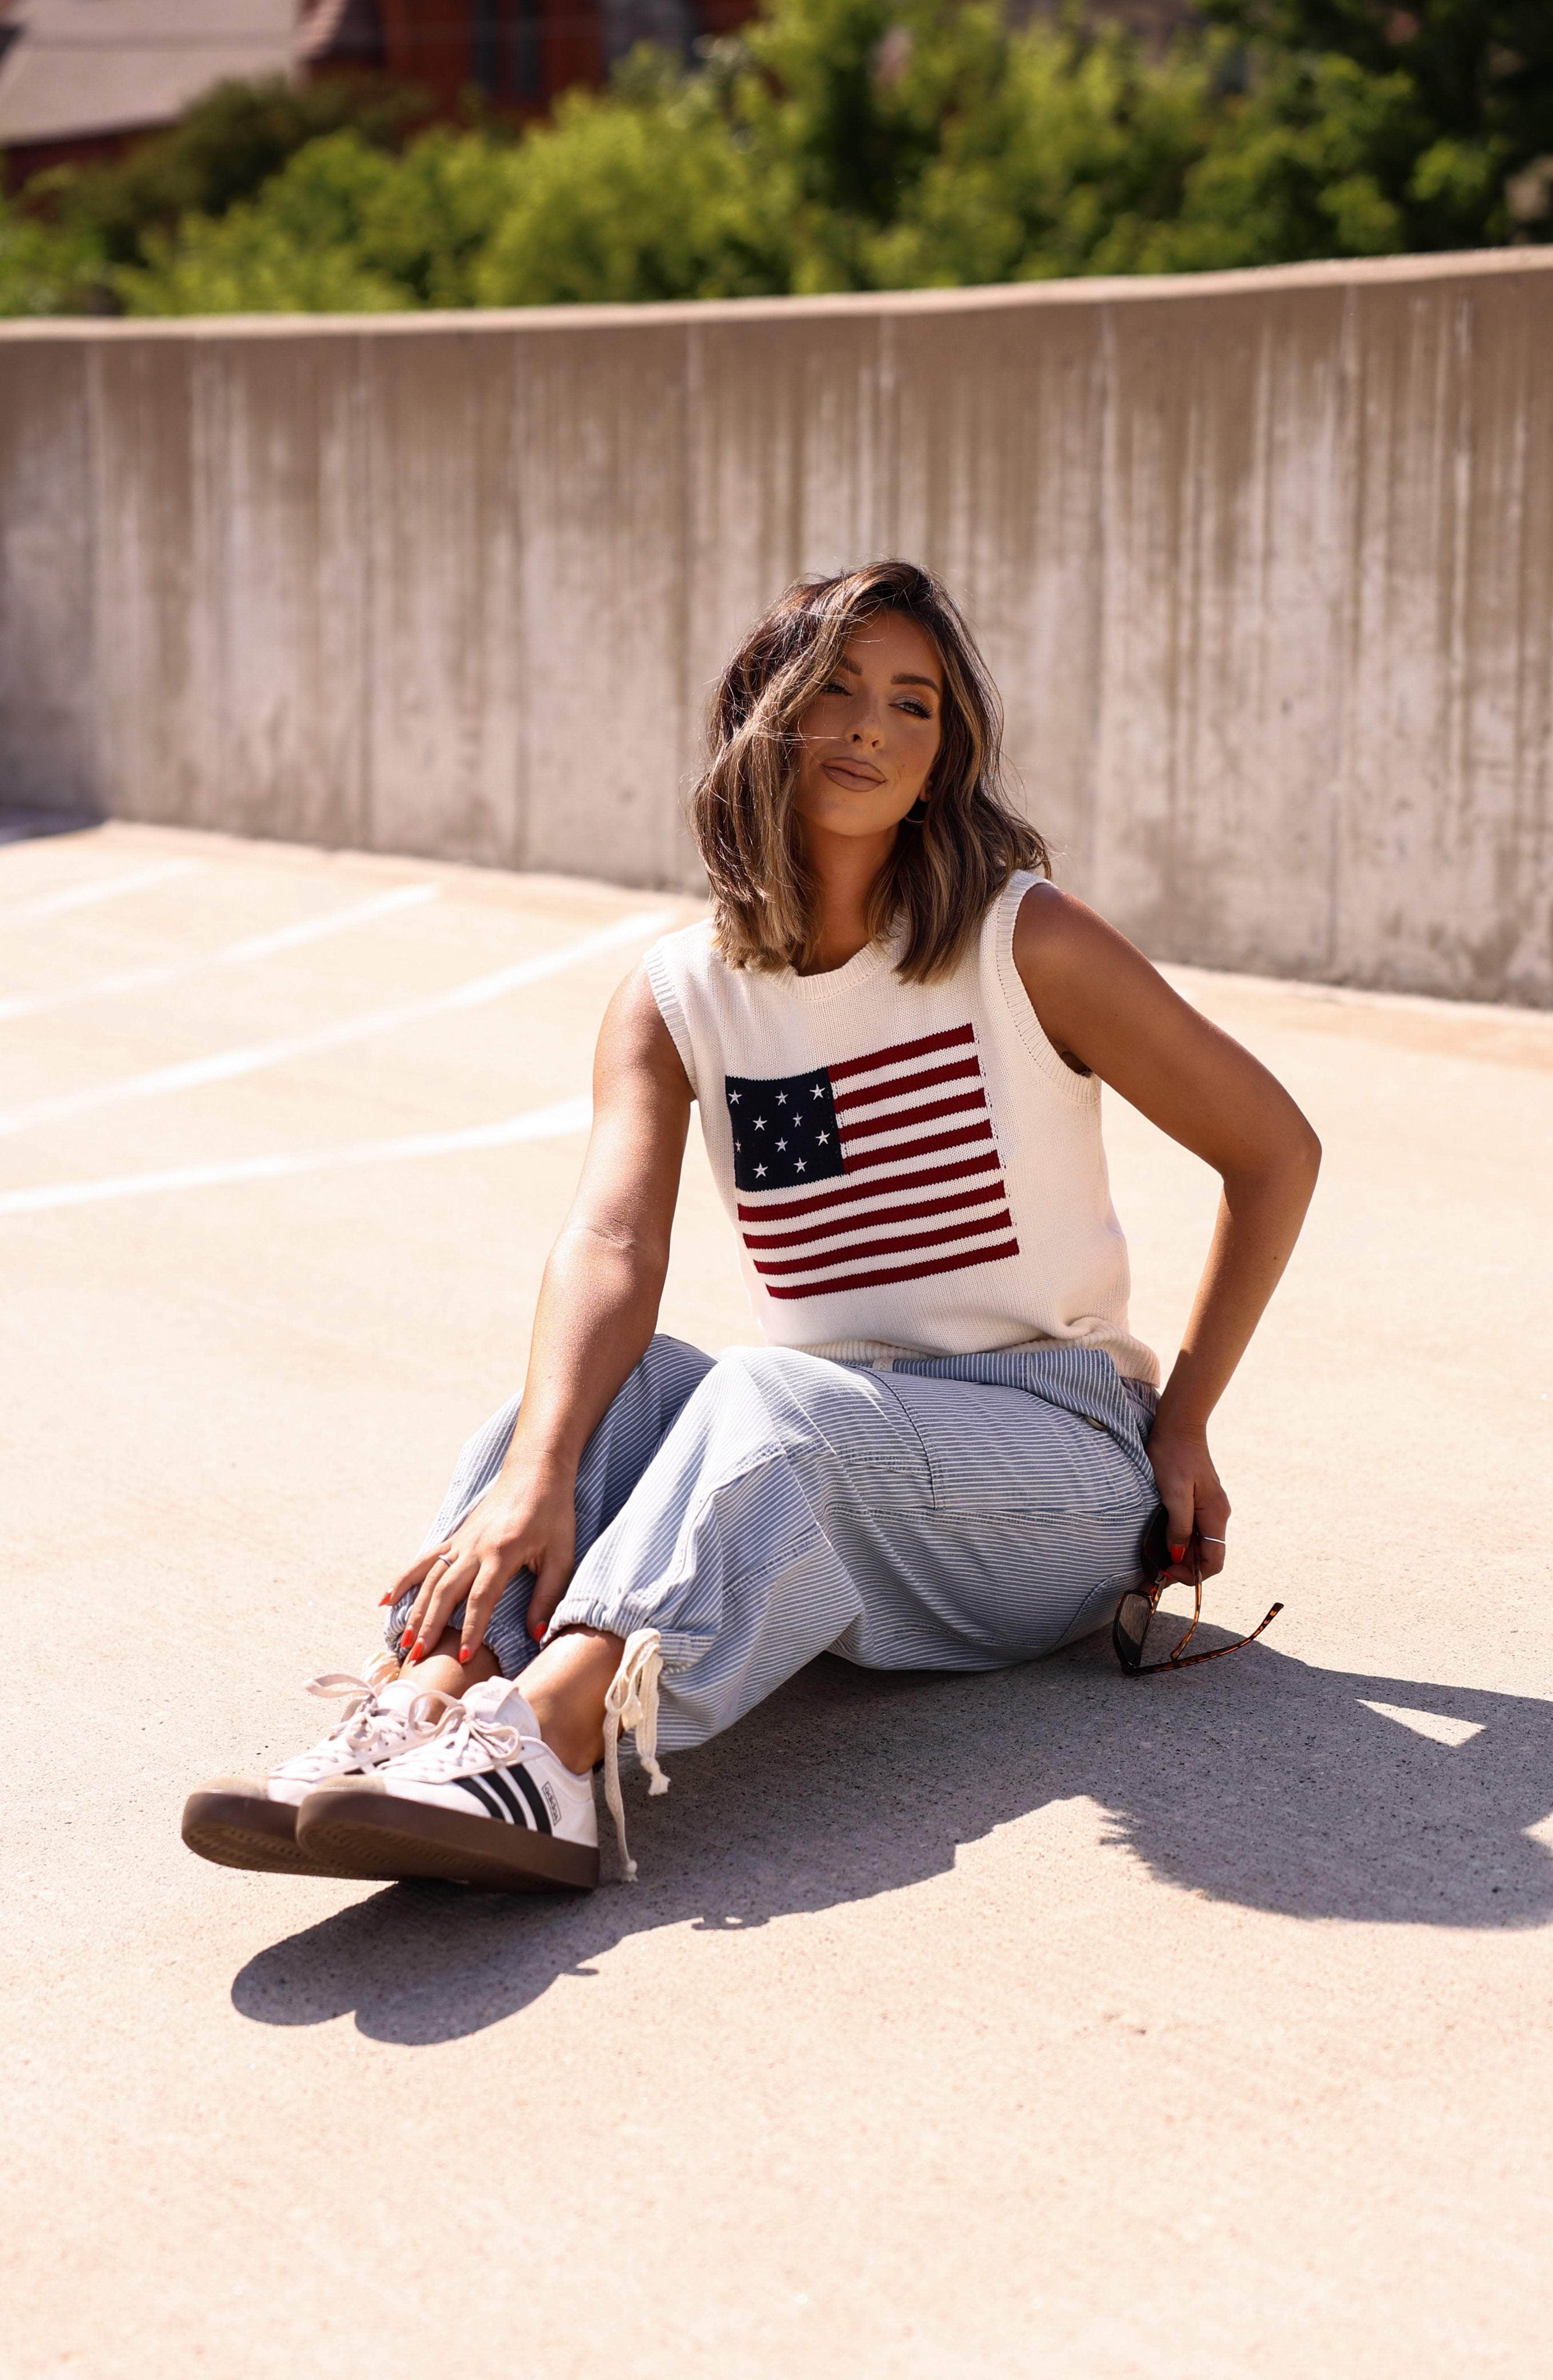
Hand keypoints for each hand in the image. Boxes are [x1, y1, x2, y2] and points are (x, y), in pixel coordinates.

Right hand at [383, 1446, 578, 1664]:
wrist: (535, 1472)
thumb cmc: (553, 1515)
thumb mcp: (562, 1555)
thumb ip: (548, 1595)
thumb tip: (537, 1634)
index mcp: (502, 1552)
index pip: (481, 1597)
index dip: (472, 1628)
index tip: (464, 1657)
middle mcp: (475, 1548)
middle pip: (446, 1591)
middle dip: (431, 1626)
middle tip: (418, 1657)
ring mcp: (461, 1541)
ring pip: (430, 1578)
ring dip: (415, 1610)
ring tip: (404, 1641)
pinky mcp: (456, 1537)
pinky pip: (425, 1560)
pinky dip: (404, 1579)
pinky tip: (386, 1599)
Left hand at [1145, 1421, 1229, 1585]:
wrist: (1178, 1427)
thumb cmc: (1173, 1456)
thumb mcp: (1173, 1494)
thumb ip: (1179, 1527)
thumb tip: (1178, 1554)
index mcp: (1216, 1515)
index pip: (1214, 1561)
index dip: (1192, 1574)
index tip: (1167, 1572)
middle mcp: (1218, 1514)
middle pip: (1207, 1555)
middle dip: (1185, 1567)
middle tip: (1157, 1570)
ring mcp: (1210, 1508)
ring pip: (1200, 1543)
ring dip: (1181, 1555)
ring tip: (1156, 1558)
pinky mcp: (1200, 1501)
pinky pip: (1194, 1529)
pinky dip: (1180, 1540)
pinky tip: (1163, 1539)